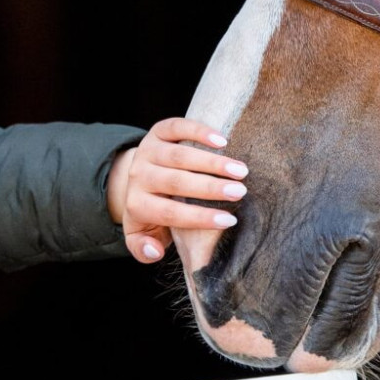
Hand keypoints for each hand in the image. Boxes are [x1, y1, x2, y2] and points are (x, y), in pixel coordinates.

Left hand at [106, 117, 248, 263]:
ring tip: (241, 170)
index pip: (170, 213)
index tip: (230, 220)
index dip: (200, 217)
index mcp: (138, 205)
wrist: (138, 180)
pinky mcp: (157, 132)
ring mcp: (148, 151)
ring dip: (212, 162)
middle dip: (210, 187)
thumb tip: (156, 251)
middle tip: (240, 192)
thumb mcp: (143, 236)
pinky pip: (177, 127)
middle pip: (176, 182)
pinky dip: (199, 131)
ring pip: (179, 155)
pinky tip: (223, 141)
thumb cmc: (152, 213)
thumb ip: (144, 251)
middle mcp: (139, 176)